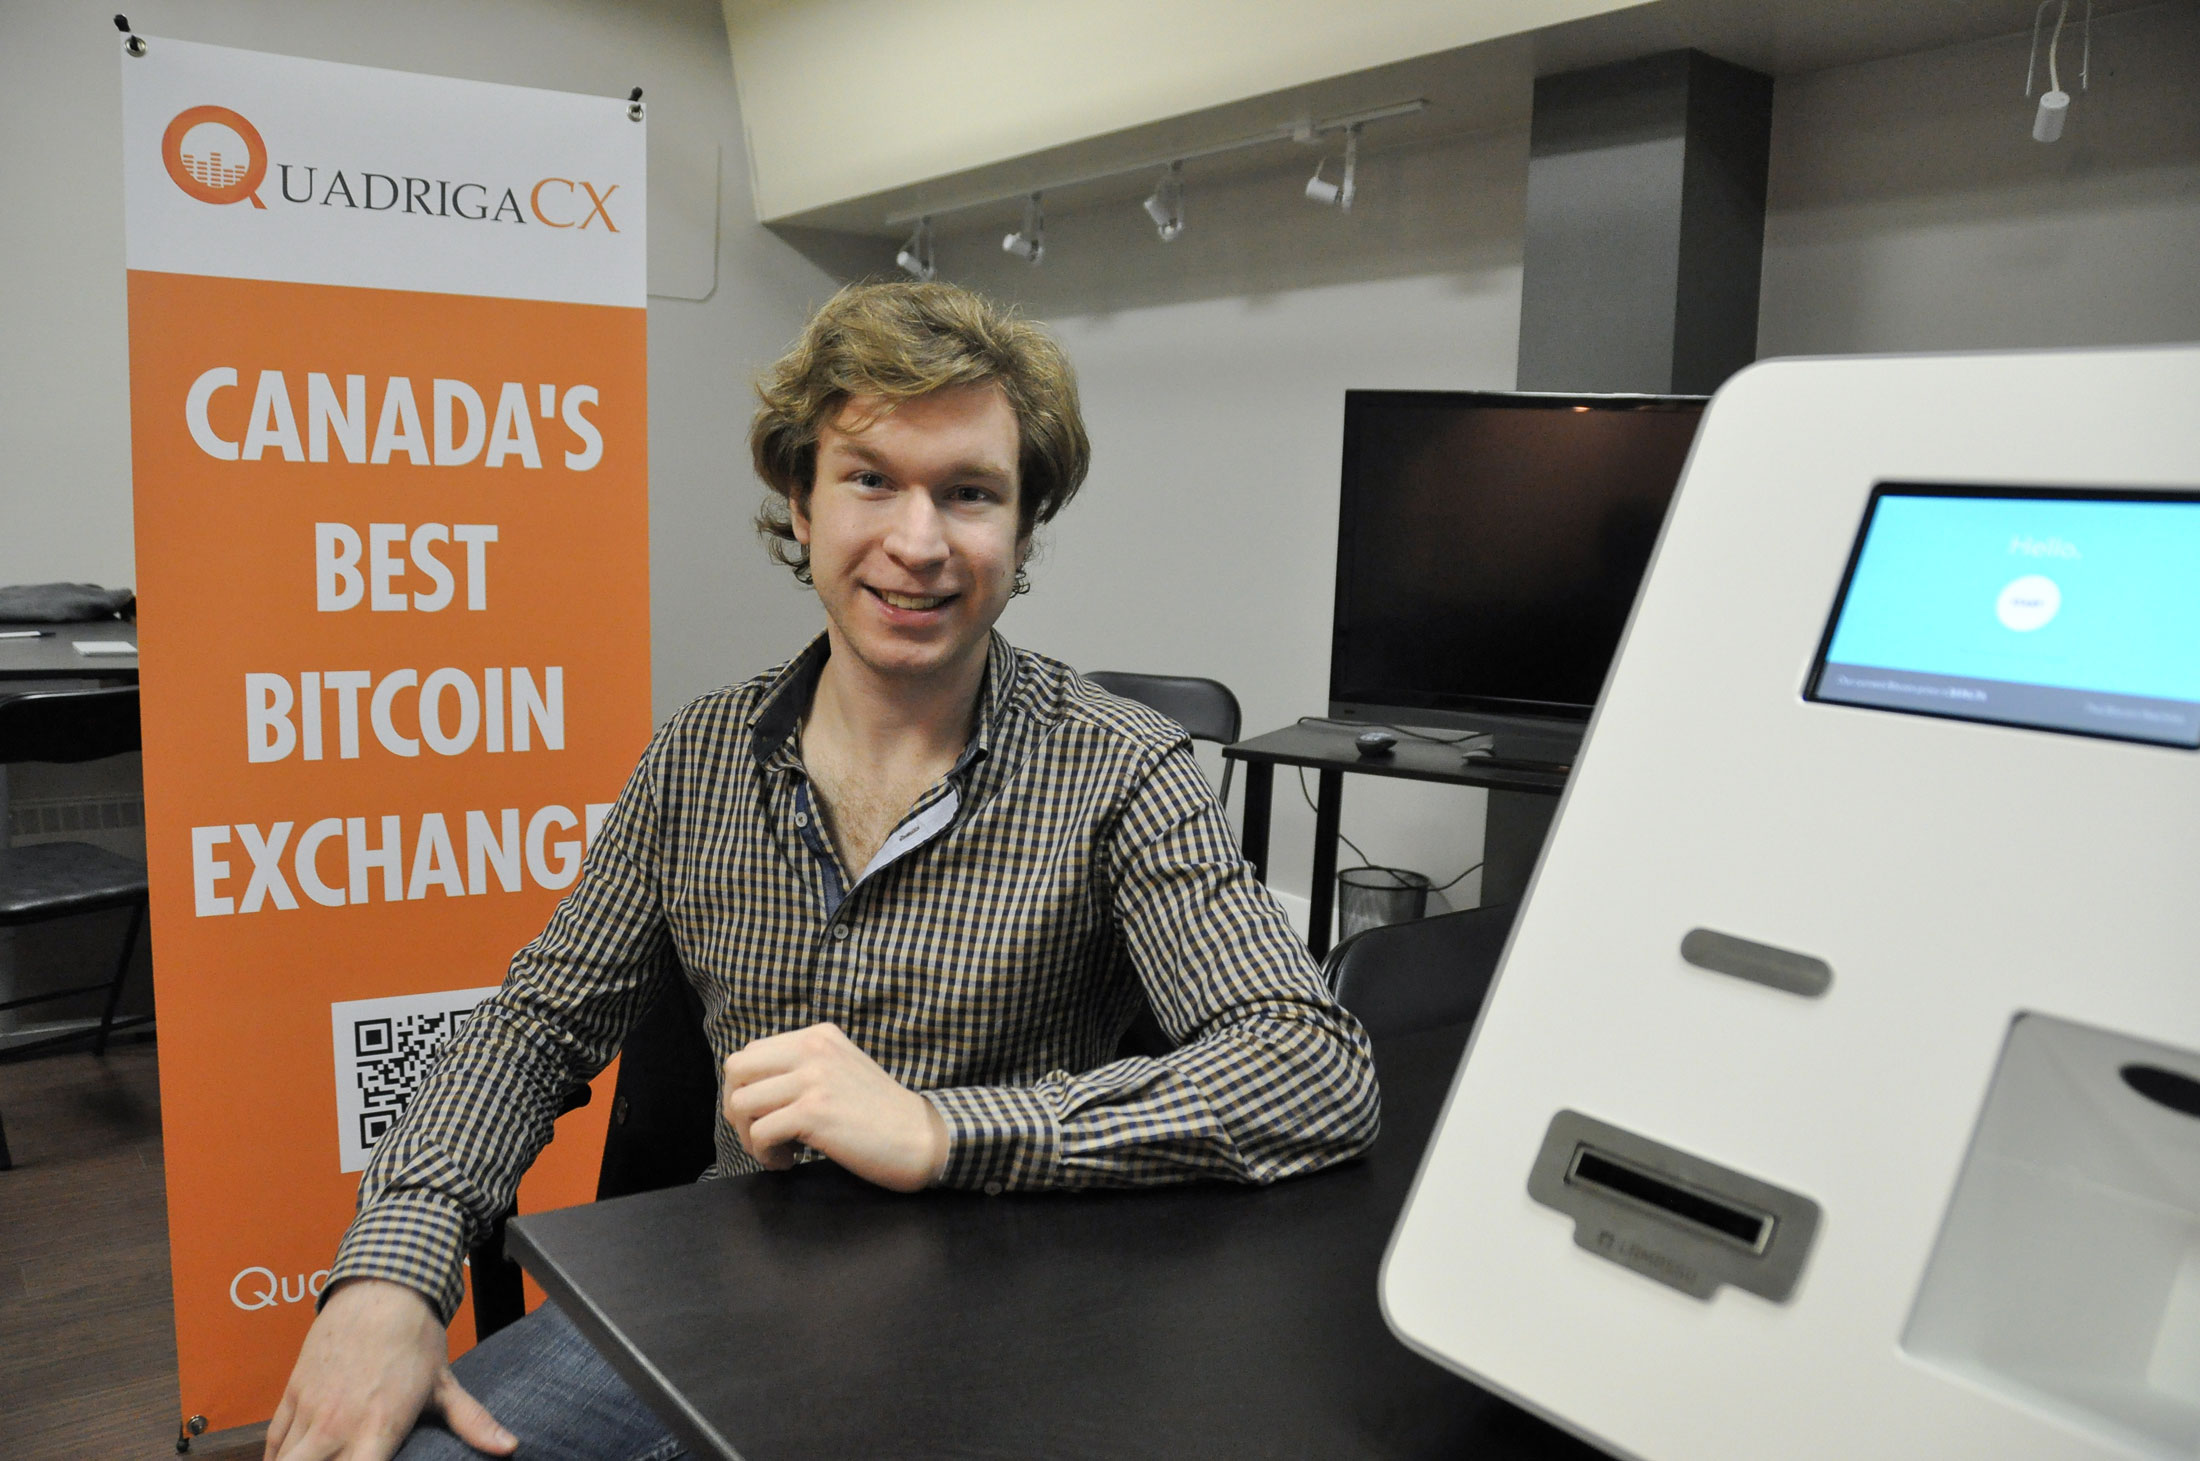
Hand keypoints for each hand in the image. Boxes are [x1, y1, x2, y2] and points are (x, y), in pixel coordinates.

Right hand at [265, 1278, 514, 1460]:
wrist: (382, 1287)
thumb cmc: (415, 1337)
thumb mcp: (444, 1384)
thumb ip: (473, 1423)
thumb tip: (509, 1448)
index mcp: (378, 1429)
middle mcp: (338, 1426)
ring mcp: (311, 1410)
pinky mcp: (293, 1393)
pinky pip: (275, 1440)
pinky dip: (277, 1458)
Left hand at [721, 1022, 949, 1191]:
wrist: (922, 1138)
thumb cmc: (880, 1114)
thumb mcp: (841, 1070)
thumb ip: (803, 1068)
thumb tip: (751, 1090)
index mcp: (817, 1036)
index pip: (751, 1053)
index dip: (747, 1090)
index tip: (766, 1117)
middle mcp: (812, 1048)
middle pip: (736, 1070)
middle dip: (737, 1109)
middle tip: (761, 1134)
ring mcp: (813, 1078)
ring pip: (741, 1103)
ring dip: (749, 1136)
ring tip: (778, 1151)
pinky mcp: (814, 1112)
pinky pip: (760, 1133)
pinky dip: (766, 1154)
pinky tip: (789, 1162)